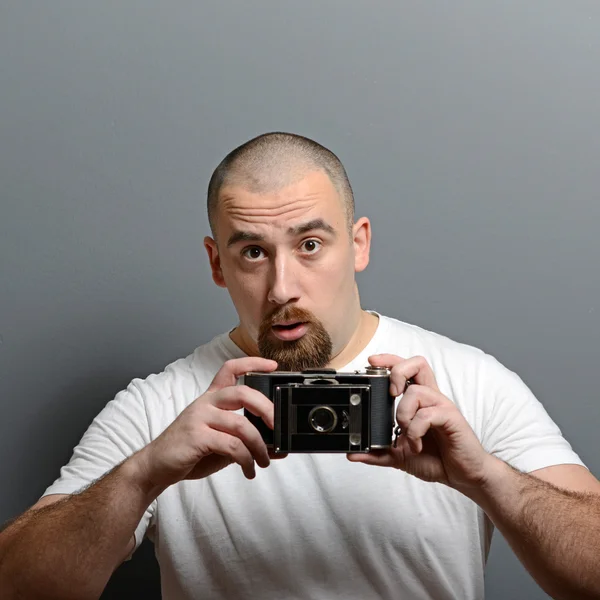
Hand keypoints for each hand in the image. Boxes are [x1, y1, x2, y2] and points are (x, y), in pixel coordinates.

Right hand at [132, 357, 279, 491]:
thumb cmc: (190, 451)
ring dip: (259, 446)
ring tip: (264, 461)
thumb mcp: (222, 443)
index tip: (272, 365)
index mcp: (211, 398)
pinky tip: (248, 470)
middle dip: (266, 409)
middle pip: (242, 393)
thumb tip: (278, 449)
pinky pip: (231, 445)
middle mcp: (206, 403)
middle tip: (278, 426)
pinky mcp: (196, 436)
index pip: (230, 369)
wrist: (155, 467)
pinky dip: (246, 460)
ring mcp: (199, 418)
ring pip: (241, 424)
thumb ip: (246, 441)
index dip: (253, 363)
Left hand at [348, 354, 493, 492]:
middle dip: (397, 370)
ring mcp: (442, 406)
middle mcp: (431, 398)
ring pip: (417, 390)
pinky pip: (428, 414)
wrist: (463, 476)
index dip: (389, 360)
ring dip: (403, 413)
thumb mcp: (400, 457)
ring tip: (405, 432)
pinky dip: (416, 429)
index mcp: (420, 401)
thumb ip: (378, 454)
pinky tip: (416, 444)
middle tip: (390, 393)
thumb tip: (353, 454)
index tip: (371, 362)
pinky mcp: (451, 418)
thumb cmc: (437, 459)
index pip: (407, 369)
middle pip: (418, 363)